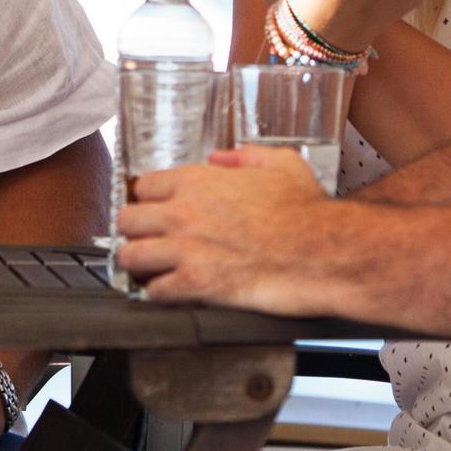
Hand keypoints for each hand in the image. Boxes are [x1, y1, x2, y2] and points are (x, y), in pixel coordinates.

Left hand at [117, 146, 342, 309]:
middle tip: (149, 242)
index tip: (157, 211)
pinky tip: (173, 292)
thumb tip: (220, 158)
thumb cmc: (307, 213)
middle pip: (127, 220)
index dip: (149, 201)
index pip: (143, 186)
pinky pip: (154, 292)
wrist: (322, 253)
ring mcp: (185, 248)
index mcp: (198, 181)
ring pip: (130, 256)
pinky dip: (160, 294)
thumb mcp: (282, 164)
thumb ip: (245, 156)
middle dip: (137, 232)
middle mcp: (183, 212)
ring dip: (140, 265)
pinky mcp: (195, 284)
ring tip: (152, 269)